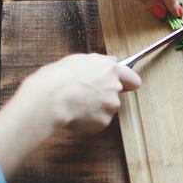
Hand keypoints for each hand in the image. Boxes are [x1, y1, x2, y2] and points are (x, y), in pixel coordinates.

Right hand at [18, 53, 140, 133]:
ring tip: (76, 104)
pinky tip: (75, 113)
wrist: (50, 99)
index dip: (127, 82)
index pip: (132, 79)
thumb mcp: (78, 60)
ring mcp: (110, 106)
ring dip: (96, 108)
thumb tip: (110, 61)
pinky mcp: (103, 122)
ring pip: (107, 108)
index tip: (125, 85)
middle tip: (85, 94)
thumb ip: (98, 62)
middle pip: (116, 94)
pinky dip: (89, 120)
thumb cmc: (58, 77)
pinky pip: (98, 121)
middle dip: (104, 95)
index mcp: (110, 69)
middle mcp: (115, 87)